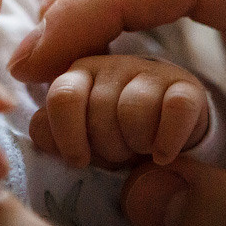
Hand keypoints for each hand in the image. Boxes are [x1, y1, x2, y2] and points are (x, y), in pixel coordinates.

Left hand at [29, 54, 210, 167]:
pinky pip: (175, 110)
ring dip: (137, 144)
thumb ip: (50, 135)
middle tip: (118, 156)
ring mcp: (151, 72)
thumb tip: (39, 129)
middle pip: (99, 110)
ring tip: (142, 152)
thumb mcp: (78, 143)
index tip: (81, 159)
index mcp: (78, 74)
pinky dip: (168, 141)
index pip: (62, 97)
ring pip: (134, 111)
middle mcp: (112, 66)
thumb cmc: (114, 141)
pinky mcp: (186, 87)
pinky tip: (165, 154)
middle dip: (106, 147)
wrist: (166, 143)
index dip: (69, 137)